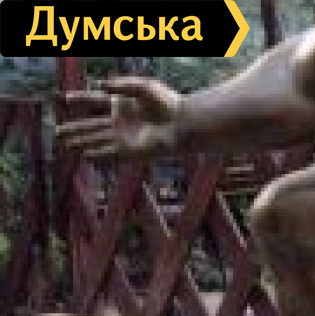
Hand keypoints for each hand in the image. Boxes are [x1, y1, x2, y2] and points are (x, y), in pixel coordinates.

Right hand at [56, 77, 183, 158]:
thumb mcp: (143, 87)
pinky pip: (109, 153)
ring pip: (96, 139)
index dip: (80, 99)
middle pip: (91, 125)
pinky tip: (85, 155)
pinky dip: (97, 154)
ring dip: (80, 142)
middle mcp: (120, 121)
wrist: (182, 125)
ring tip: (65, 145)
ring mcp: (124, 136)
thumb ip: (121, 86)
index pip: (95, 101)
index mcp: (122, 103)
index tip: (66, 99)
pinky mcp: (130, 150)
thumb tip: (99, 85)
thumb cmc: (167, 103)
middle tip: (57, 131)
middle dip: (74, 128)